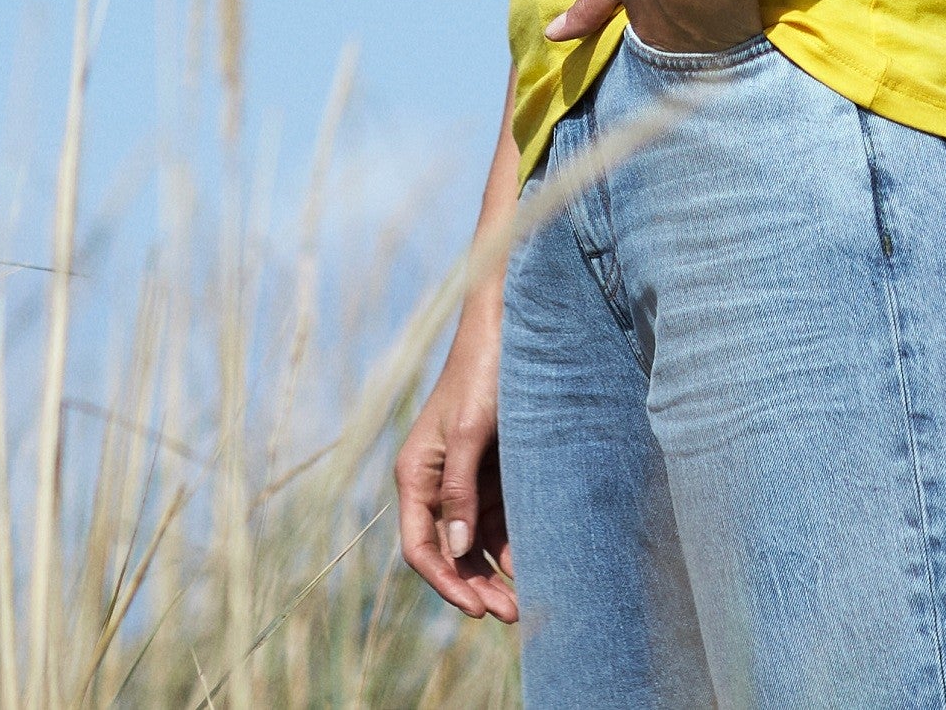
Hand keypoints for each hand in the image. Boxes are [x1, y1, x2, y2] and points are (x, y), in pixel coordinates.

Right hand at [395, 317, 516, 622]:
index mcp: (416, 474)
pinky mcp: (491, 471)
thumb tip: (457, 550)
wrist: (510, 330)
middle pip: (448, 552)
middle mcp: (435, 482)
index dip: (445, 582)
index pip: (420, 546)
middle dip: (474, 586)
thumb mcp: (468, 432)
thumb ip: (460, 491)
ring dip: (493, 573)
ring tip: (522, 604)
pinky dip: (509, 545)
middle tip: (509, 615)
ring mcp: (464, 478)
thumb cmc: (482, 373)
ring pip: (473, 542)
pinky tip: (529, 566)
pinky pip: (495, 520)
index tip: (476, 608)